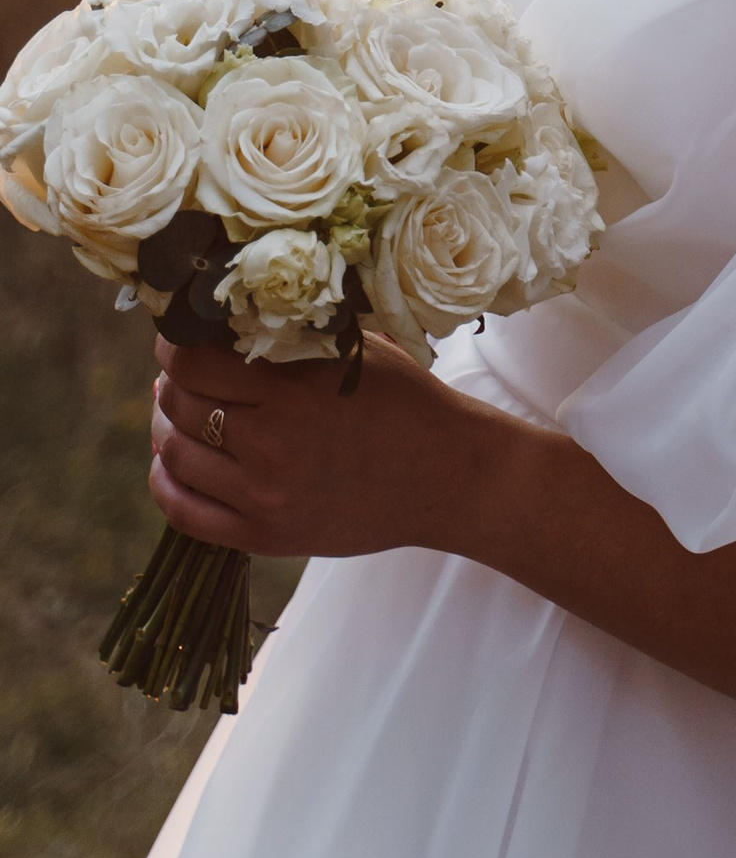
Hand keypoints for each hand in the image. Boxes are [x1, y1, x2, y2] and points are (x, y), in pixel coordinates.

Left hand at [151, 329, 515, 561]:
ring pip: (175, 457)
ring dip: (168, 431)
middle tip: (185, 376)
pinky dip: (167, 483)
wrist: (446, 475)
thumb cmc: (402, 399)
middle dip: (174, 386)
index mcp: (296, 388)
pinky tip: (176, 464)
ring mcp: (266, 495)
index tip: (179, 339)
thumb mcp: (353, 351)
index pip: (191, 363)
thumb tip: (215, 320)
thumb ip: (288, 336)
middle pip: (179, 406)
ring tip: (181, 417)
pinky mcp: (264, 536)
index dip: (174, 347)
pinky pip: (184, 512)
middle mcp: (274, 443)